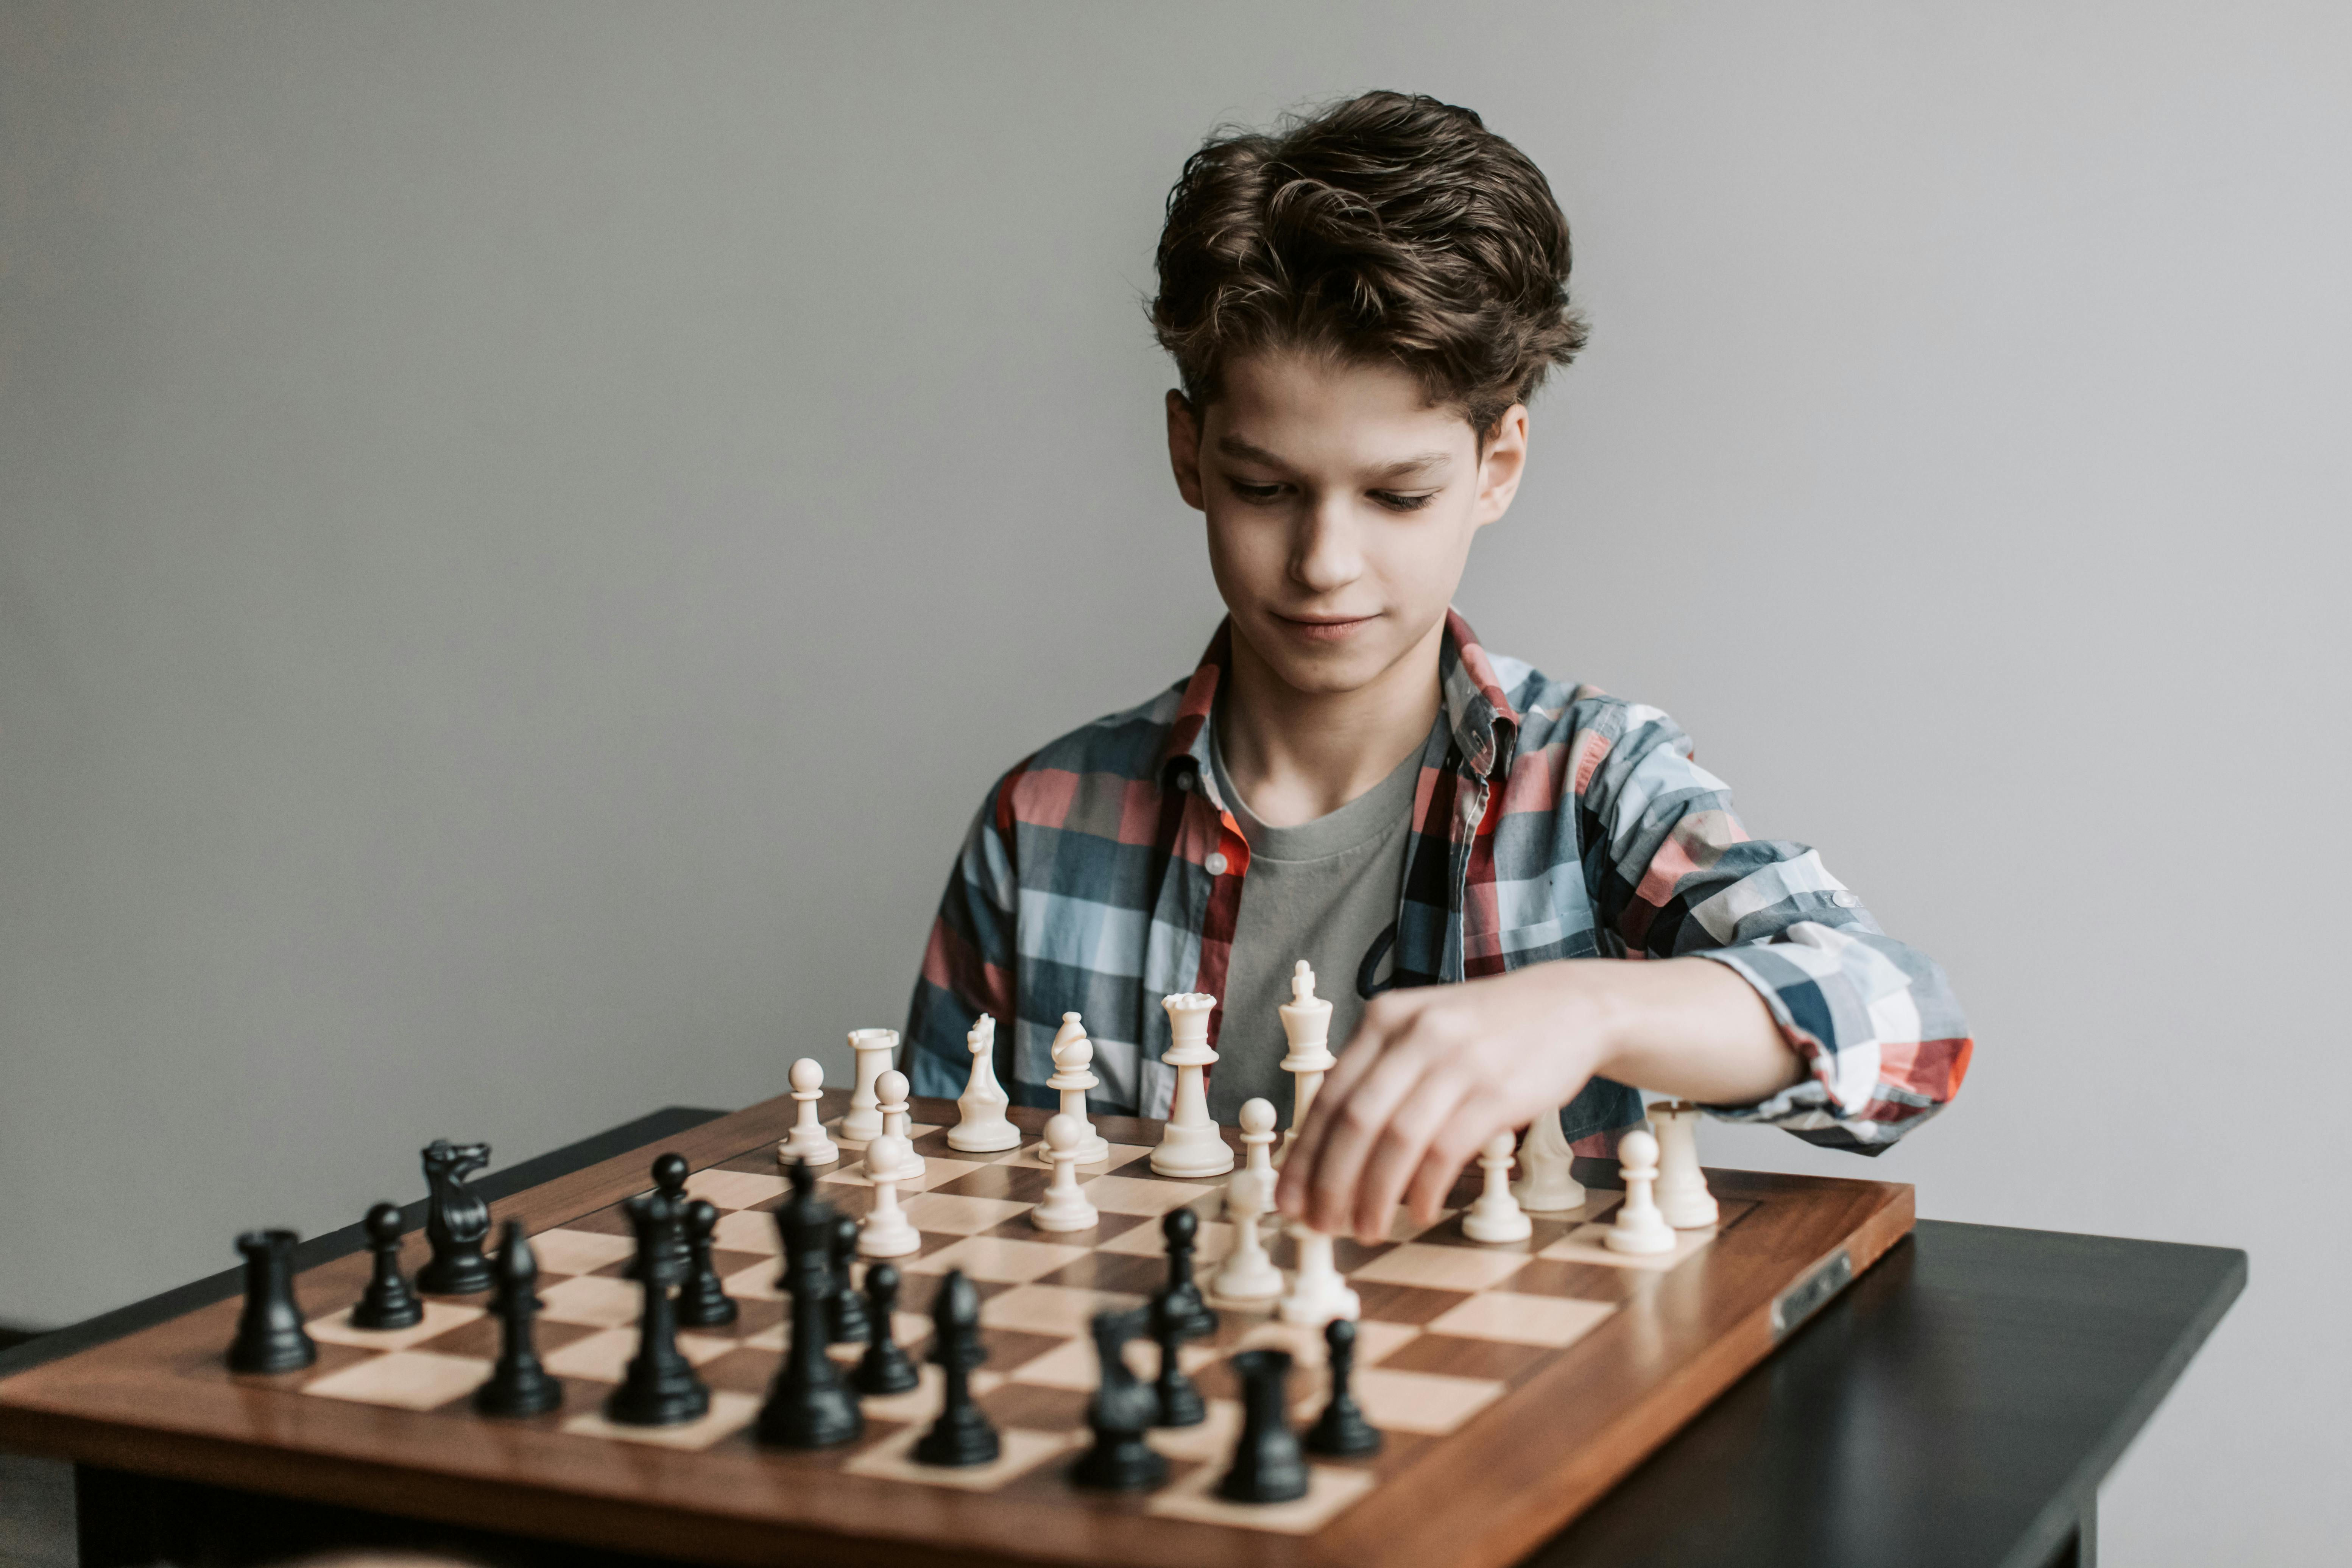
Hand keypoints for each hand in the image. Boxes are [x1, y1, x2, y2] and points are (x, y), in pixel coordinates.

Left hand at [1275, 962, 1611, 1241]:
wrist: (1570, 1007)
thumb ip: (1378, 1075)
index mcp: (1385, 1018)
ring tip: (1365, 1230)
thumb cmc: (1486, 1031)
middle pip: (1355, 1122)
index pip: (1330, 1096)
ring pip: (1397, 1140)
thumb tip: (1328, 1151)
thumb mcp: (1421, 1030)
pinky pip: (1447, 1150)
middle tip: (1319, 1224)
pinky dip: (1425, 1188)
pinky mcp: (1498, 1090)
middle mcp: (1416, 1035)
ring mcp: (1458, 1061)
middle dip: (1330, 1183)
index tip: (1288, 1199)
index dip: (1304, 1156)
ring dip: (1374, 1195)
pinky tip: (1417, 1211)